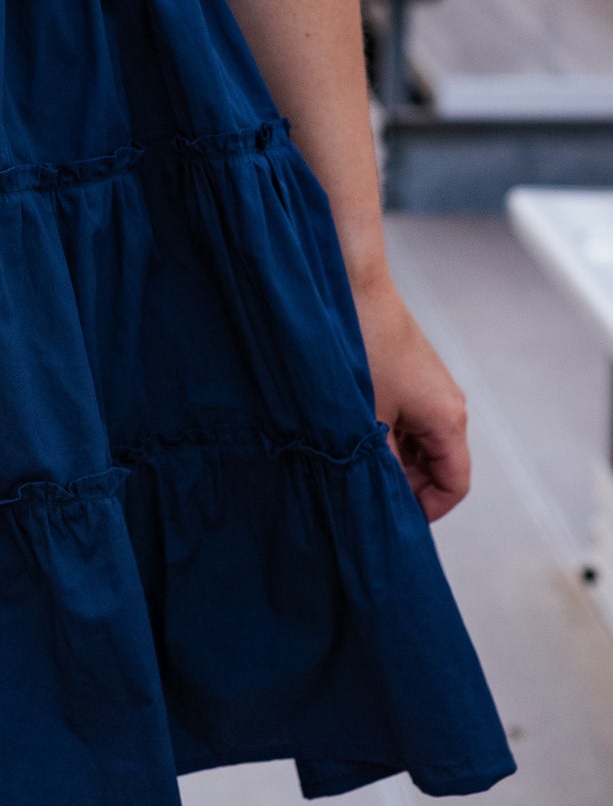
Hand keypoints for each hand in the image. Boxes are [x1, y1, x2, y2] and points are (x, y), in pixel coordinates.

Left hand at [352, 273, 468, 521]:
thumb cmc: (361, 347)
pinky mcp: (410, 376)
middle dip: (405, 485)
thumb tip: (382, 498)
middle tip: (363, 493)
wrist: (350, 287)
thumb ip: (380, 465)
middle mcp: (449, 405)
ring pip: (419, 444)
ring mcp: (430, 389)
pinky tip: (352, 435)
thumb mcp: (366, 419)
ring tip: (352, 463)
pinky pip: (406, 420)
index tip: (391, 518)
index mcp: (448, 419)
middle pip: (438, 467)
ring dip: (392, 459)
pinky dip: (386, 435)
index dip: (426, 509)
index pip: (454, 485)